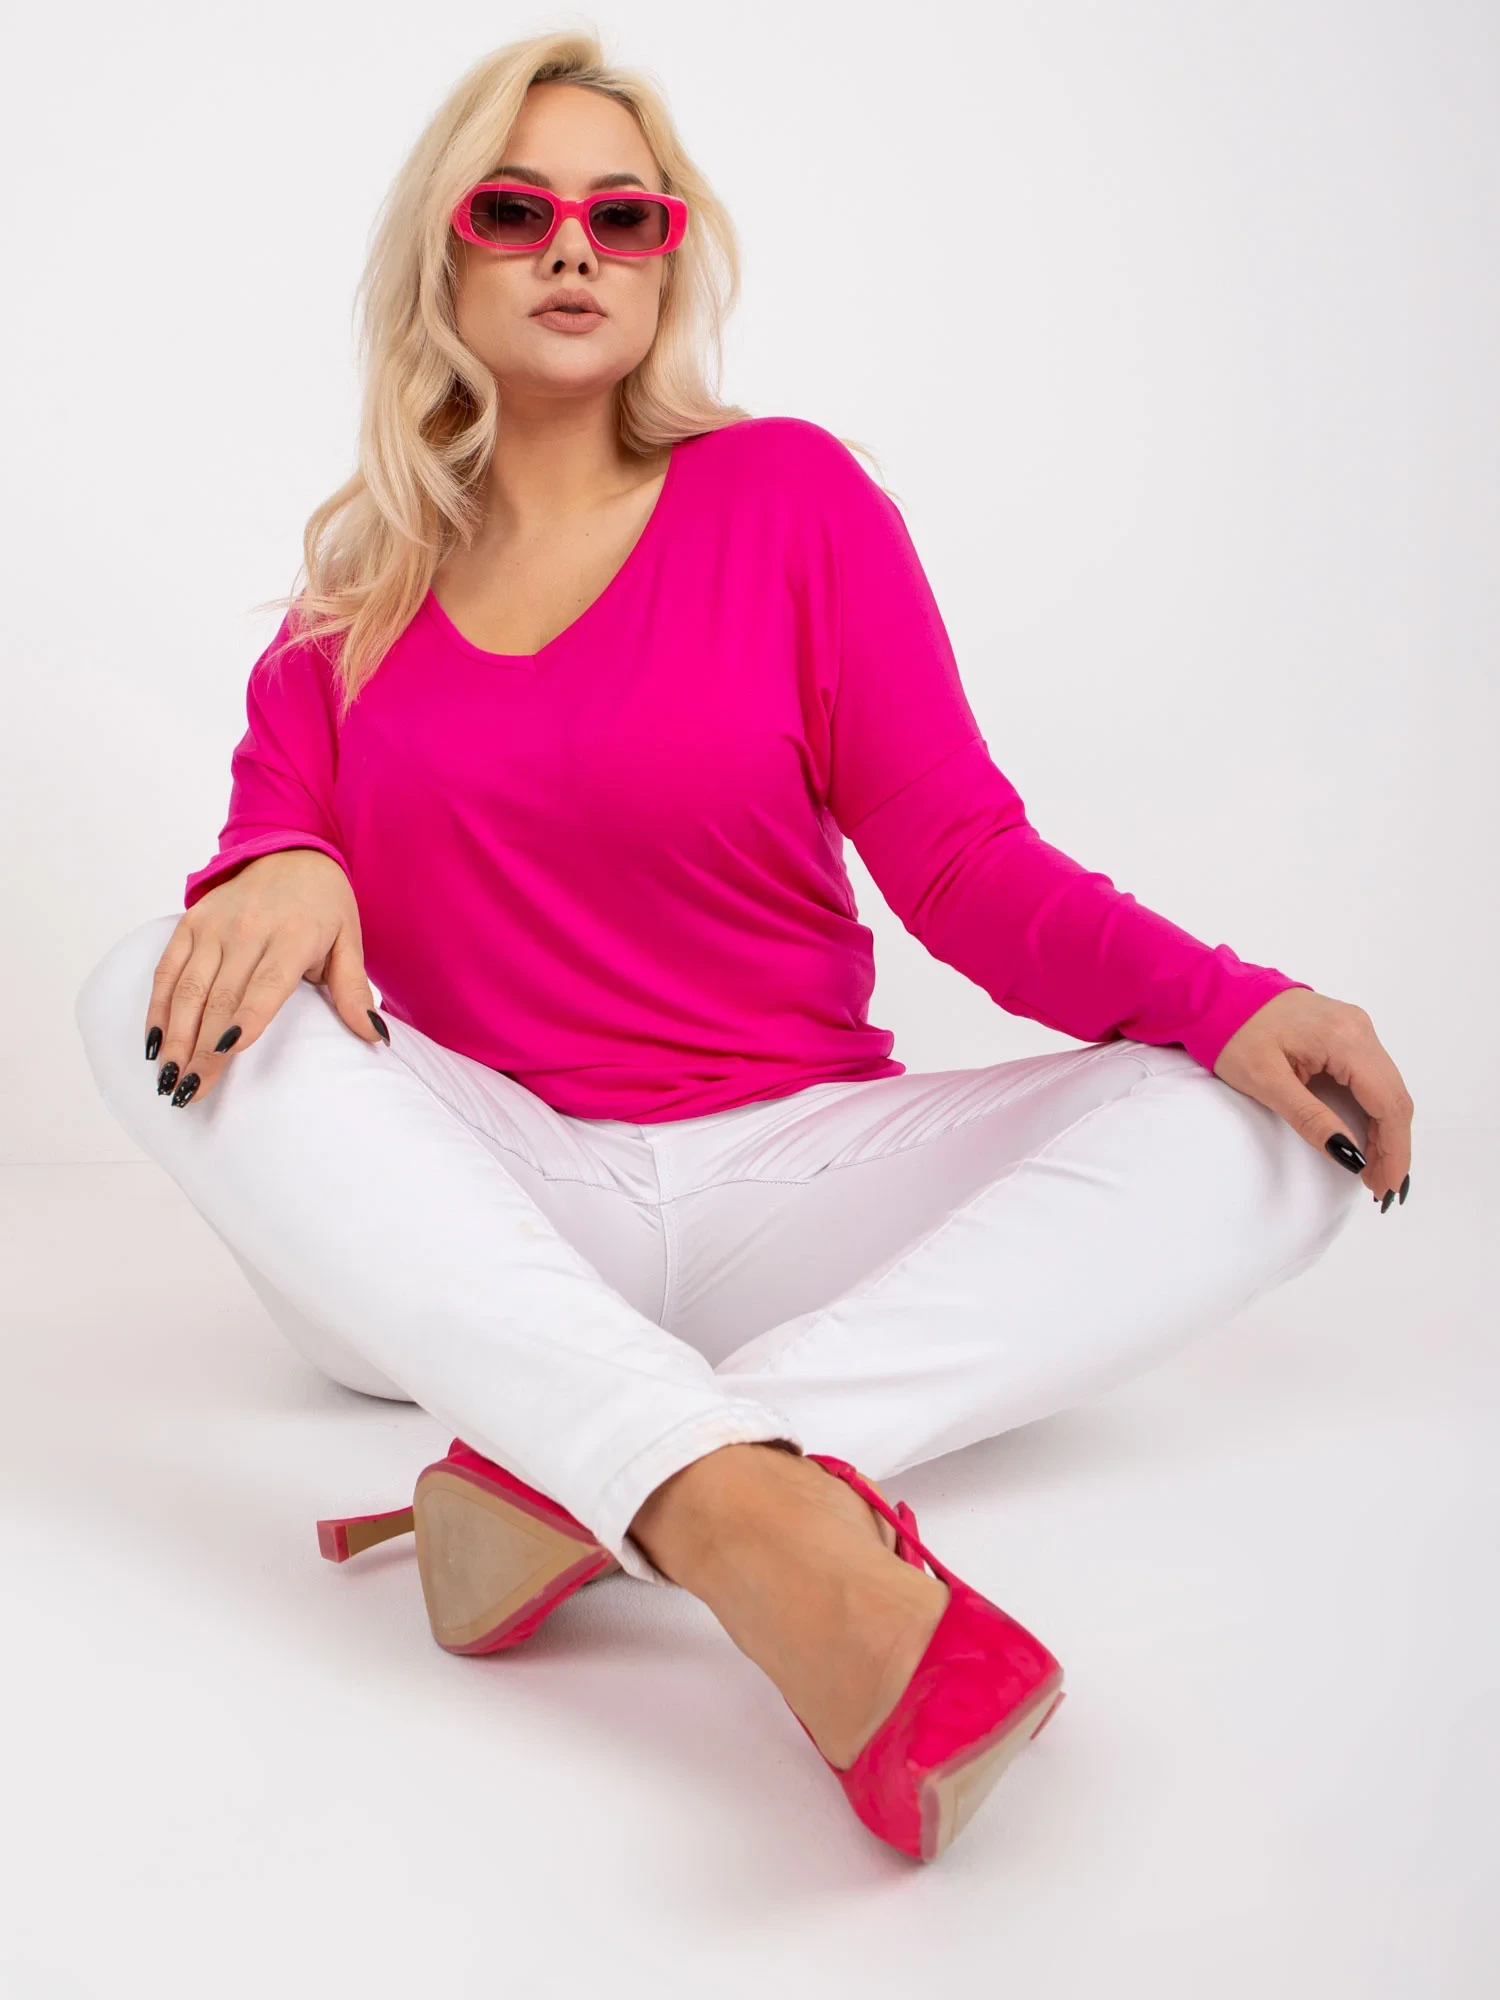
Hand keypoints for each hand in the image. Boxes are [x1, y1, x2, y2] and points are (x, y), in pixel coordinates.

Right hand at [143, 848, 387, 1108]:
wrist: (292, 852)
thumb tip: (376, 1037)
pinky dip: (158, 1007)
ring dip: (175, 1036)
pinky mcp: (192, 922)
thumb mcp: (349, 943)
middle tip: (189, 1092)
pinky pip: (168, 970)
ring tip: (168, 1079)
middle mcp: (249, 929)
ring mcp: (215, 925)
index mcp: (294, 936)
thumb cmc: (325, 906)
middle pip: (220, 997)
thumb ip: (354, 992)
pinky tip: (155, 1042)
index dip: (246, 1018)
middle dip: (202, 1048)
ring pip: (188, 988)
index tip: (227, 1053)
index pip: (266, 986)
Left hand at [1212, 988, 1411, 1208]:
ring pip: (1387, 1087)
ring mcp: (1356, 1027)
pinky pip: (1372, 1076)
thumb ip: (1310, 1119)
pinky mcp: (1346, 1032)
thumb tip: (1349, 1156)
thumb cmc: (1232, 1035)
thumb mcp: (1266, 1083)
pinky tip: (1365, 1138)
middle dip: (1392, 1147)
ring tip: (1373, 1172)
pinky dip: (1373, 1110)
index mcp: (1345, 1038)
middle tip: (1379, 1189)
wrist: (1215, 997)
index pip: (1387, 1102)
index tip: (1386, 1188)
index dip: (1393, 1150)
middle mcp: (1360, 1028)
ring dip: (1384, 1131)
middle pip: (1394, 1097)